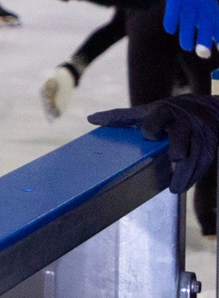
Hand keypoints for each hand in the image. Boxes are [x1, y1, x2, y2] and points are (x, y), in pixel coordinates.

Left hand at [89, 95, 218, 197]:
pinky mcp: (210, 147)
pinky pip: (204, 163)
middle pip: (182, 134)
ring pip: (196, 153)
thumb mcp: (144, 111)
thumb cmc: (166, 113)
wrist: (205, 109)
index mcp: (164, 112)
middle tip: (175, 158)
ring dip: (187, 172)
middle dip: (180, 146)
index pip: (160, 115)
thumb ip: (119, 116)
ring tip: (175, 188)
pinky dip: (194, 176)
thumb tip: (90, 119)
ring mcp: (199, 135)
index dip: (154, 125)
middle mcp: (183, 123)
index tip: (149, 135)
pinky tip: (183, 186)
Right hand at [137, 0, 217, 55]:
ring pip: (189, 18)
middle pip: (206, 21)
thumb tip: (210, 47)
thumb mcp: (198, 6)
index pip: (217, 22)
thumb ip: (204, 23)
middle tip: (204, 54)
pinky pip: (174, 8)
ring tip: (186, 47)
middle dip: (206, 38)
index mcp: (210, 4)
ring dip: (188, 34)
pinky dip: (171, 20)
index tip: (218, 48)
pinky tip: (170, 29)